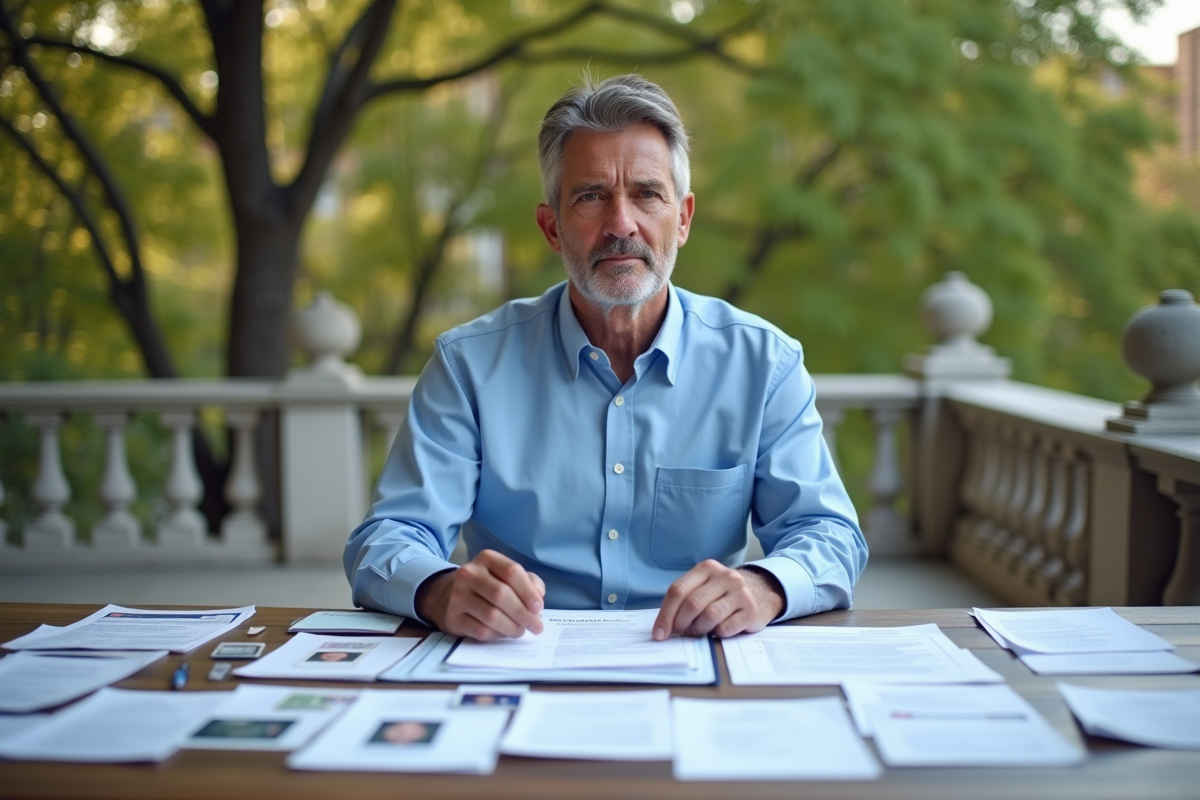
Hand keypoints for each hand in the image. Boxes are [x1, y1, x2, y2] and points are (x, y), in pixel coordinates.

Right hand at [415, 549, 545, 640]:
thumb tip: (538, 598)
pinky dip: (497, 635)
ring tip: (520, 631)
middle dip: (523, 614)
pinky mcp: (452, 617)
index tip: (538, 607)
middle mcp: (469, 574)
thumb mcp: (505, 576)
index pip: (512, 572)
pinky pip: (481, 631)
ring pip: (492, 616)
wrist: (447, 595)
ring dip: (512, 627)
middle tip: (536, 626)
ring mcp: (458, 595)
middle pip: (502, 595)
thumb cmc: (486, 586)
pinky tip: (502, 633)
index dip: (529, 592)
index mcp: (487, 559)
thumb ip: (527, 582)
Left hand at [652, 561, 784, 639]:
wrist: (761, 591)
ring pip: (709, 616)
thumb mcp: (704, 586)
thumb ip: (685, 600)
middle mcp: (725, 577)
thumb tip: (664, 628)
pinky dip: (717, 634)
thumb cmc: (723, 593)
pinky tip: (718, 631)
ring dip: (699, 630)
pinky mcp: (751, 610)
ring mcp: (740, 593)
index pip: (678, 591)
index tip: (659, 634)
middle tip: (680, 633)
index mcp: (706, 568)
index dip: (665, 615)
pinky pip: (726, 628)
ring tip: (700, 631)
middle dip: (681, 624)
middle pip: (692, 604)